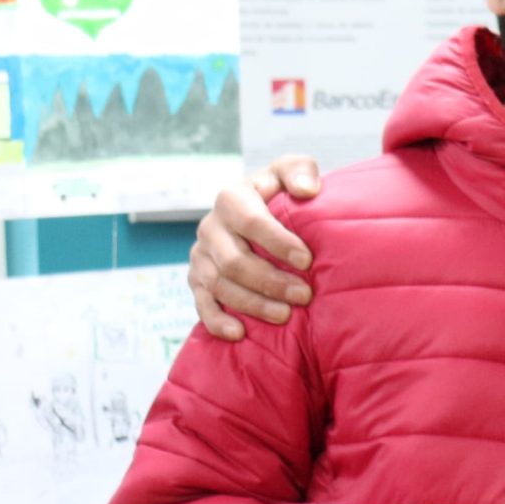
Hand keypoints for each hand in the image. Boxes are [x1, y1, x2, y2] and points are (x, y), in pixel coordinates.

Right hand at [189, 156, 322, 338]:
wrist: (260, 213)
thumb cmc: (281, 193)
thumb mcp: (291, 171)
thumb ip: (300, 170)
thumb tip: (307, 190)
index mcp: (232, 198)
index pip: (250, 221)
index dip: (278, 242)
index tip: (307, 261)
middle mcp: (211, 227)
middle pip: (234, 261)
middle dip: (270, 281)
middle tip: (304, 295)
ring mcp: (201, 255)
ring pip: (219, 285)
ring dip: (252, 303)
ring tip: (285, 315)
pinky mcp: (197, 279)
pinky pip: (201, 304)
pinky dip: (217, 320)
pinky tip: (239, 333)